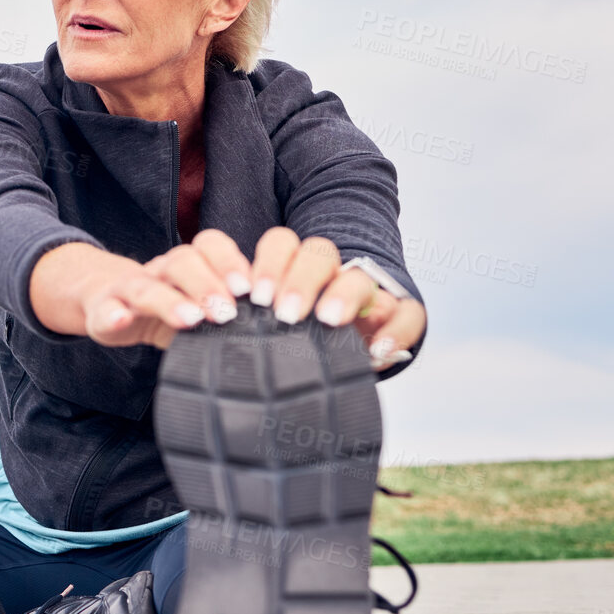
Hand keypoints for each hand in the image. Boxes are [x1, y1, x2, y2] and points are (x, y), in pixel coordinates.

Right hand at [30, 233, 253, 349]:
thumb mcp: (203, 306)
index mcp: (190, 265)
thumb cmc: (172, 307)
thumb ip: (233, 311)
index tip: (252, 290)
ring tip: (190, 320)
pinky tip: (120, 320)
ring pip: (146, 285)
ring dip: (168, 300)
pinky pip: (105, 308)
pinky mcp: (104, 310)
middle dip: (206, 284)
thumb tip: (280, 327)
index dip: (230, 262)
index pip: (211, 247)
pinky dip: (112, 314)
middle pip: (182, 261)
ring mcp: (130, 288)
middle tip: (227, 312)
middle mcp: (161, 270)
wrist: (110, 302)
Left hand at [247, 226, 425, 370]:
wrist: (336, 368)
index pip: (281, 244)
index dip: (266, 262)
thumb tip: (205, 327)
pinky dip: (396, 331)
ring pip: (359, 276)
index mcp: (291, 272)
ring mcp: (365, 296)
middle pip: (318, 253)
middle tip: (283, 312)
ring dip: (343, 293)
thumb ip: (240, 324)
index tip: (247, 293)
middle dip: (300, 278)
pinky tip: (377, 351)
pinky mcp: (397, 318)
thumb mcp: (259, 333)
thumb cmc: (286, 346)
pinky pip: (408, 314)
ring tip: (327, 319)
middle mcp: (330, 277)